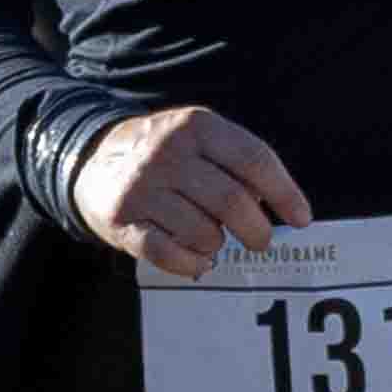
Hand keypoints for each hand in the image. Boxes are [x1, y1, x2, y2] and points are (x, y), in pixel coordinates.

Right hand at [70, 103, 308, 269]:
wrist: (89, 160)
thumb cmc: (164, 155)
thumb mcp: (197, 138)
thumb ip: (237, 162)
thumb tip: (279, 207)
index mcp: (195, 126)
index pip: (255, 160)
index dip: (285, 193)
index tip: (302, 219)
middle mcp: (167, 153)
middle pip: (233, 201)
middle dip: (256, 230)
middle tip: (259, 241)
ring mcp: (141, 188)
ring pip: (204, 232)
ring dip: (217, 245)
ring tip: (210, 239)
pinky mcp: (121, 221)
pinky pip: (170, 255)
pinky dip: (192, 264)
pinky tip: (196, 261)